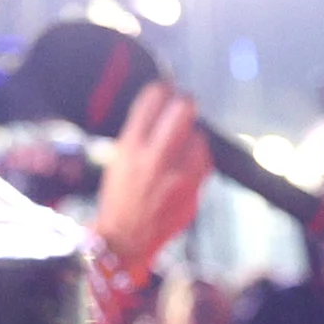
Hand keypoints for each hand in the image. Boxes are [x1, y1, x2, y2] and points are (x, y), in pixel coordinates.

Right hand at [92, 82, 212, 278]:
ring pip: (198, 138)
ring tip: (185, 140)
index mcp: (129, 147)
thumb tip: (161, 109)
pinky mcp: (192, 193)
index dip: (161, 89)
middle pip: (181, 113)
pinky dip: (199, 158)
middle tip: (185, 102)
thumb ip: (138, 136)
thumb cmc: (120, 197)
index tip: (166, 86)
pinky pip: (205, 163)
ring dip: (193, 135)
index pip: (150, 103)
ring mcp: (176, 177)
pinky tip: (189, 163)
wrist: (126, 238)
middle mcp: (153, 159)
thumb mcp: (118, 160)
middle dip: (185, 103)